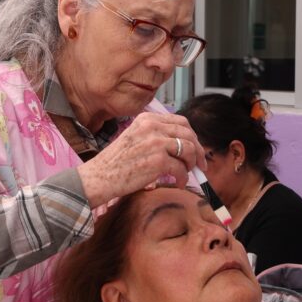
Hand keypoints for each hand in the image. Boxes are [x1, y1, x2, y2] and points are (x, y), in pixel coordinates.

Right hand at [77, 113, 205, 207]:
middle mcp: (152, 127)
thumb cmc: (117, 162)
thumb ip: (156, 135)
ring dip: (192, 164)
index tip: (196, 148)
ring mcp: (156, 143)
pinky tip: (179, 183)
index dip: (192, 136)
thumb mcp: (136, 137)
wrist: (100, 177)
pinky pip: (181, 168)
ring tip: (186, 173)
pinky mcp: (158, 161)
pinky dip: (183, 178)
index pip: (181, 122)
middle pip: (189, 134)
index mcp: (148, 119)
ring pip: (189, 149)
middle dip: (198, 151)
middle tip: (200, 165)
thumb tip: (184, 145)